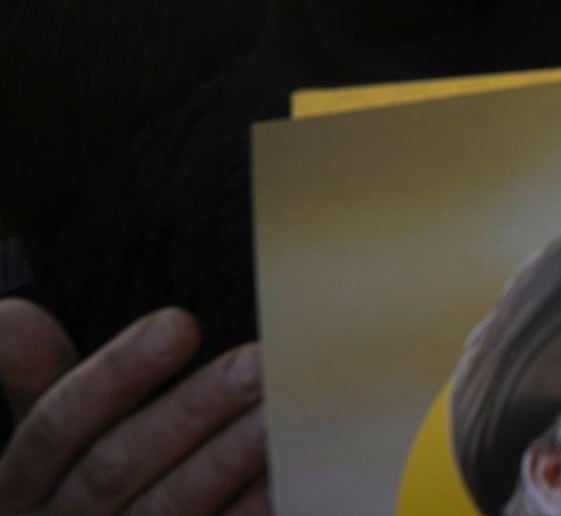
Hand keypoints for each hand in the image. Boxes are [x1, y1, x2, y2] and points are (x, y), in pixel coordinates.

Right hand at [0, 300, 267, 515]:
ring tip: (278, 412)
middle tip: (257, 365)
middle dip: (190, 411)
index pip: (58, 423)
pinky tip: (287, 476)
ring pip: (169, 509)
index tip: (181, 324)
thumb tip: (13, 312)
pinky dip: (251, 510)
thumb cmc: (72, 499)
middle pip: (118, 466)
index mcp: (23, 485)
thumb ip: (34, 377)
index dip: (117, 373)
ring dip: (226, 459)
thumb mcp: (40, 448)